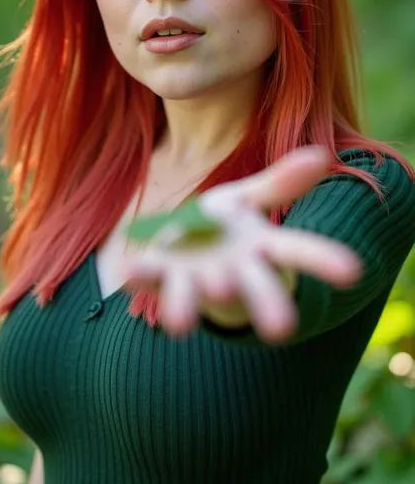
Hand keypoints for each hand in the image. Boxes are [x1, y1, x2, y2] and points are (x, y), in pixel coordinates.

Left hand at [121, 146, 361, 340]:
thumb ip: (279, 182)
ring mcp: (194, 278)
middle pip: (256, 290)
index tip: (353, 271)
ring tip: (181, 320)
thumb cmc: (218, 225)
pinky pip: (150, 278)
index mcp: (257, 248)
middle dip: (266, 307)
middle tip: (281, 329)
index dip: (324, 261)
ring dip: (189, 306)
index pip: (297, 252)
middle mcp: (231, 271)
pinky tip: (129, 272)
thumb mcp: (245, 199)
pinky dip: (141, 276)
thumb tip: (321, 155)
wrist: (179, 246)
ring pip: (195, 297)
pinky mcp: (160, 275)